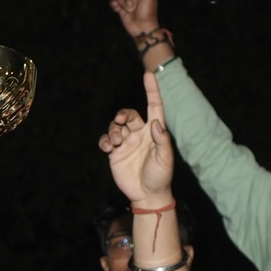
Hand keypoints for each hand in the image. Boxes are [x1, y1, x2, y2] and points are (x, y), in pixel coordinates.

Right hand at [100, 71, 175, 204]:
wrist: (147, 195)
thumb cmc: (160, 176)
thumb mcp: (166, 159)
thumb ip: (162, 140)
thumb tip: (155, 124)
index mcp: (154, 132)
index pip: (154, 107)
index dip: (152, 91)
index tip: (149, 75)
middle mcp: (140, 134)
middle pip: (128, 114)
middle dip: (123, 114)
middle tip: (121, 121)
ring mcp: (126, 143)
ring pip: (115, 126)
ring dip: (113, 130)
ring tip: (116, 142)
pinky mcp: (115, 153)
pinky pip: (106, 140)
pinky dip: (105, 140)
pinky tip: (108, 147)